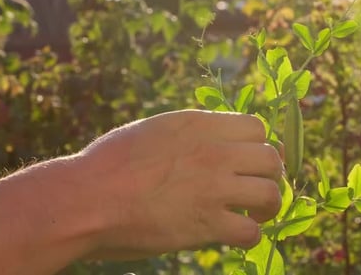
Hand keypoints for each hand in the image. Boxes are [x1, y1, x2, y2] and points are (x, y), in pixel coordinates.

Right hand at [78, 110, 282, 258]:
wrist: (88, 197)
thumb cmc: (111, 162)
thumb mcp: (155, 130)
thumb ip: (191, 131)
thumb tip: (212, 137)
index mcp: (200, 124)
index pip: (257, 128)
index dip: (259, 146)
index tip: (251, 162)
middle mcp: (215, 152)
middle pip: (272, 159)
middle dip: (270, 175)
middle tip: (256, 189)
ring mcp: (214, 187)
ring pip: (270, 193)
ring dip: (267, 206)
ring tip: (253, 214)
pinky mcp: (206, 223)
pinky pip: (251, 232)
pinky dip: (249, 236)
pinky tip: (235, 235)